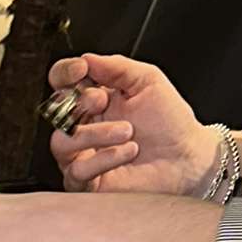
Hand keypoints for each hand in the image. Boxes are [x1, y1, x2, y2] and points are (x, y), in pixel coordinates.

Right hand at [47, 53, 217, 195]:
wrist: (186, 158)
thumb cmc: (170, 123)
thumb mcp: (148, 81)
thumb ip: (117, 67)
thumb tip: (87, 58)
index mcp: (95, 99)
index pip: (63, 83)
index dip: (65, 74)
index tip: (81, 70)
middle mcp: (84, 126)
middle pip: (56, 112)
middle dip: (80, 104)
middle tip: (104, 101)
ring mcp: (83, 155)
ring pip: (62, 142)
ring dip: (95, 133)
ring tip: (127, 131)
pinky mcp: (87, 182)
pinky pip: (78, 171)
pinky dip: (104, 158)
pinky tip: (128, 151)